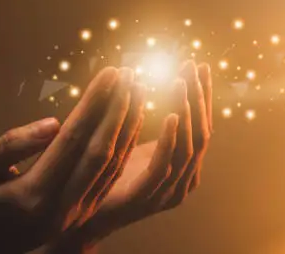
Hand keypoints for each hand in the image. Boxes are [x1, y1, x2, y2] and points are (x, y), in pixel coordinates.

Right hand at [0, 67, 145, 253]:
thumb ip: (11, 144)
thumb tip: (54, 123)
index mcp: (34, 194)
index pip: (74, 138)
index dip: (95, 103)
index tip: (110, 73)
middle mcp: (64, 205)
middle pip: (101, 149)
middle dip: (118, 108)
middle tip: (129, 74)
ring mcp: (80, 212)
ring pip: (114, 162)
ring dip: (128, 123)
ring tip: (137, 88)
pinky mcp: (88, 211)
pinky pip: (114, 173)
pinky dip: (127, 143)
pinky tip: (132, 118)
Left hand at [40, 61, 211, 252]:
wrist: (82, 218)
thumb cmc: (106, 177)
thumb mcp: (130, 144)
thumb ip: (143, 123)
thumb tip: (143, 85)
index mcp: (182, 166)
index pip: (201, 125)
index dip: (203, 96)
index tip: (201, 65)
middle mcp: (183, 179)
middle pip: (202, 133)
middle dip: (199, 97)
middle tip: (193, 65)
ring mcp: (167, 191)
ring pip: (189, 147)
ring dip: (186, 111)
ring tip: (181, 81)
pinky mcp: (145, 198)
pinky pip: (164, 166)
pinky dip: (170, 140)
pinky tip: (169, 114)